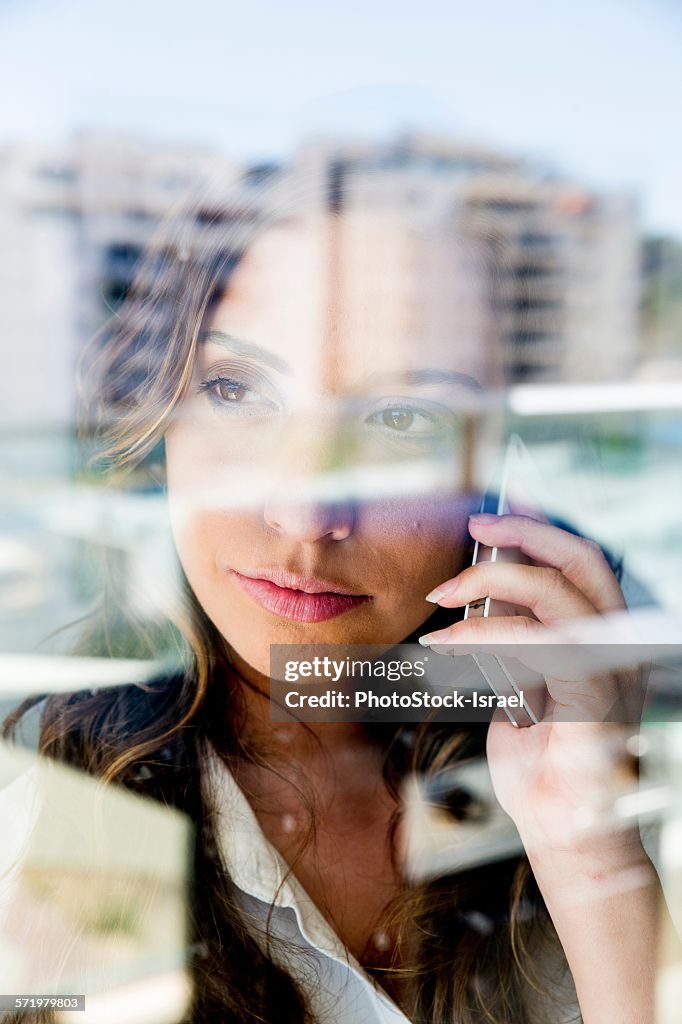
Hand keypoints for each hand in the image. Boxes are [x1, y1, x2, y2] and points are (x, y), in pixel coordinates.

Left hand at [419, 513, 642, 859]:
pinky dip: (482, 635)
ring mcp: (611, 670)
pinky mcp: (593, 697)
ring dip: (491, 582)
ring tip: (443, 594)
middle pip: (582, 560)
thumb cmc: (540, 766)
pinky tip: (444, 642)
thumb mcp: (518, 685)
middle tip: (476, 526)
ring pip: (556, 593)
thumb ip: (512, 639)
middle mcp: (616, 647)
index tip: (502, 502)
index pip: (583, 564)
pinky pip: (536, 643)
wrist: (565, 835)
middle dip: (525, 532)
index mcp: (603, 639)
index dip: (545, 526)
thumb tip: (483, 592)